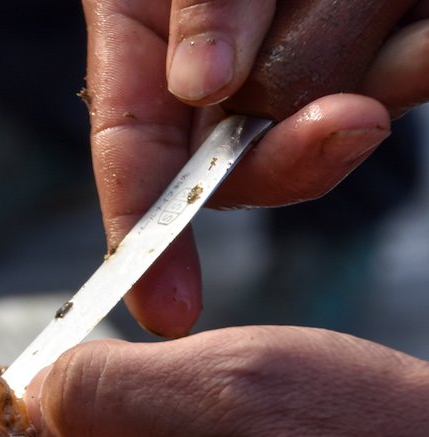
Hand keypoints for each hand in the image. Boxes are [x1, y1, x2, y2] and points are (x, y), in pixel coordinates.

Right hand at [82, 0, 428, 336]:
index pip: (132, 157)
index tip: (167, 311)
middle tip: (352, 125)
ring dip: (378, 99)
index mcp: (146, 49)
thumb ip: (198, 2)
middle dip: (296, 159)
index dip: (145, 243)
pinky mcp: (371, 41)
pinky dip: (415, 65)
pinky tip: (425, 36)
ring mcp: (298, 59)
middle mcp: (219, 70)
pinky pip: (394, 73)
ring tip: (423, 46)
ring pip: (329, 123)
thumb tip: (200, 82)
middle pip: (241, 161)